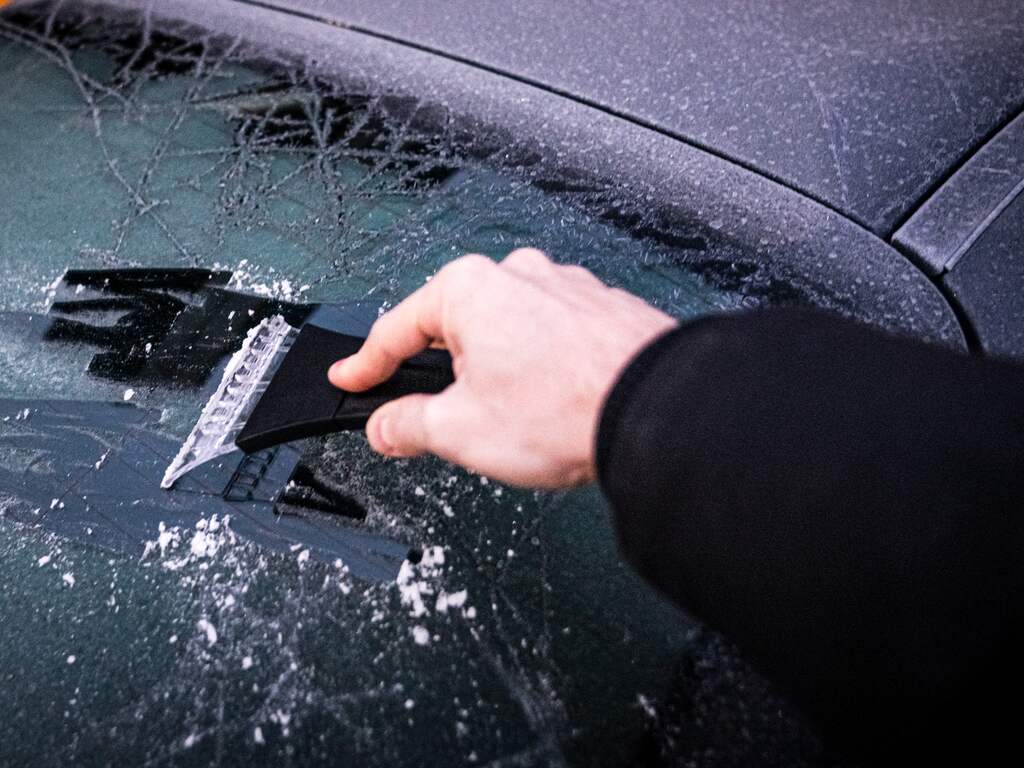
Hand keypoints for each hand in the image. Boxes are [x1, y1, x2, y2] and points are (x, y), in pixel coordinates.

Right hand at [328, 249, 676, 487]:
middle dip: (442, 374)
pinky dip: (540, 367)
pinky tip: (550, 404)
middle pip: (456, 328)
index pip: (397, 329)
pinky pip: (551, 336)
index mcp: (470, 290)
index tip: (351, 381)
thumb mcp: (461, 431)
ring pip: (508, 331)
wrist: (656, 412)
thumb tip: (387, 426)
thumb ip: (409, 425)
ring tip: (512, 420)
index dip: (366, 364)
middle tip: (437, 419)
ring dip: (497, 372)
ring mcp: (565, 288)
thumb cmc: (567, 409)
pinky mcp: (601, 309)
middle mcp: (518, 275)